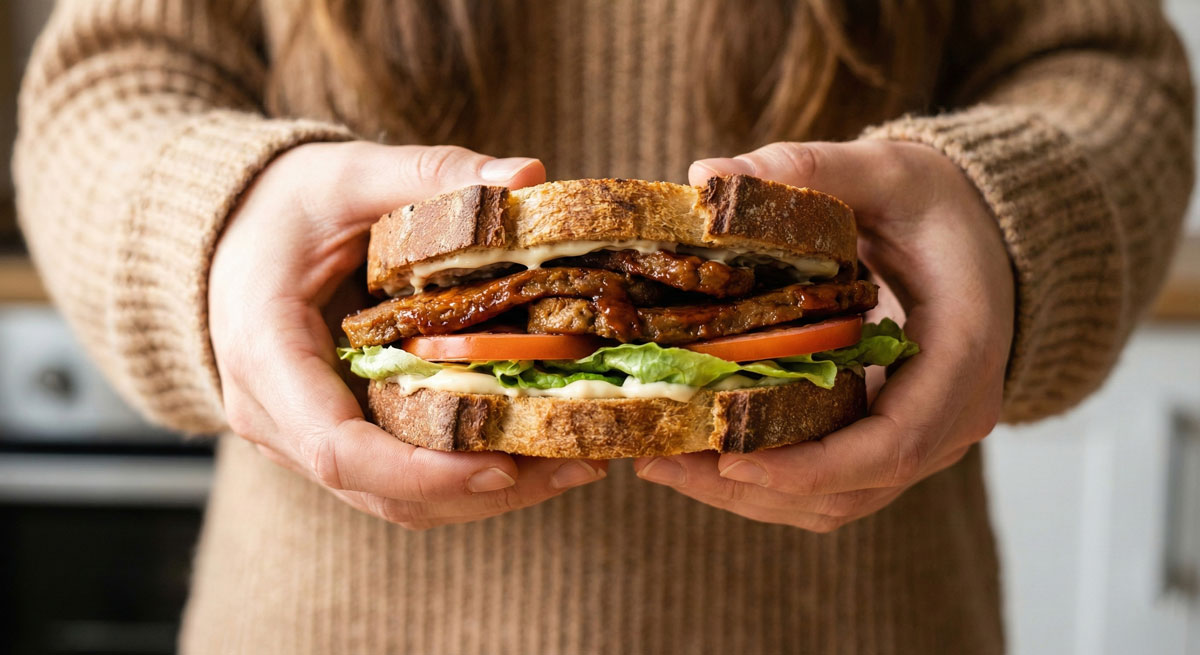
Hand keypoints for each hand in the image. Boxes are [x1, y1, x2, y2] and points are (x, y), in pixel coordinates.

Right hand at [209, 142, 607, 529]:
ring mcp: (306, 438)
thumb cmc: (280, 205)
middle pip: (383, 491)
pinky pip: (403, 481)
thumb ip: (430, 173)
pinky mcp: (341, 439)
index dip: (423, 471)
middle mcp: (277, 417)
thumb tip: (526, 176)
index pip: (338, 450)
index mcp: (265, 355)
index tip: (505, 463)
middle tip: (578, 463)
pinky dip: (469, 476)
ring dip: (488, 494)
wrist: (229, 237)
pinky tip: (537, 447)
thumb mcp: (348, 173)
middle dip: (484, 488)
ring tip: (576, 462)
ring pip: (398, 500)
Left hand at [633, 140, 1013, 531]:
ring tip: (660, 461)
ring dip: (745, 494)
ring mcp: (920, 440)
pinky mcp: (885, 441)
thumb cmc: (938, 205)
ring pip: (833, 501)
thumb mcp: (886, 170)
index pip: (893, 445)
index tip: (730, 457)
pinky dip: (763, 478)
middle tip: (660, 460)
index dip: (811, 465)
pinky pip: (826, 483)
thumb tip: (707, 175)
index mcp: (963, 357)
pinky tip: (696, 451)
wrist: (983, 236)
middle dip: (752, 486)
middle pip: (849, 490)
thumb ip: (807, 169)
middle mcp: (949, 419)